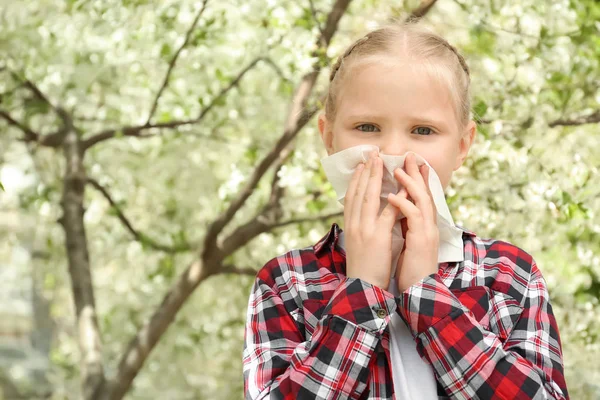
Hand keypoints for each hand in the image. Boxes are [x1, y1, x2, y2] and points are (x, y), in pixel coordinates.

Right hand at [344, 151, 400, 289]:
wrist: (363, 287)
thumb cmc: (364, 269)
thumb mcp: (360, 244)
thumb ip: (362, 228)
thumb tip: (367, 217)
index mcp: (351, 226)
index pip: (352, 197)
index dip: (357, 179)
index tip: (362, 164)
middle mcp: (355, 224)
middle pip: (359, 192)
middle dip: (366, 171)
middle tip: (371, 153)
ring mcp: (365, 229)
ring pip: (370, 197)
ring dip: (375, 176)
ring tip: (380, 160)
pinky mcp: (378, 236)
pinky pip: (388, 212)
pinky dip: (394, 198)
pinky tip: (399, 186)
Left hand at [387, 153, 438, 291]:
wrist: (418, 292)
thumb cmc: (410, 269)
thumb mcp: (407, 243)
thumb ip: (403, 226)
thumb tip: (393, 213)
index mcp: (423, 226)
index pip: (420, 197)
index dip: (416, 179)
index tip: (409, 164)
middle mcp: (428, 226)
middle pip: (424, 193)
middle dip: (416, 173)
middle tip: (409, 155)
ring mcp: (427, 232)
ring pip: (422, 200)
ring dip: (410, 183)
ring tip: (398, 170)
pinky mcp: (422, 240)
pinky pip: (414, 216)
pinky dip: (403, 204)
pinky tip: (392, 196)